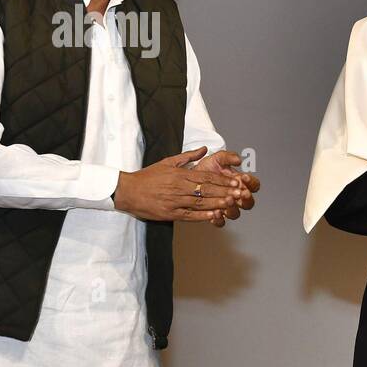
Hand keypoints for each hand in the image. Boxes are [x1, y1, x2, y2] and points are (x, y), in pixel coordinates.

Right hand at [114, 146, 242, 223]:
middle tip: (240, 193)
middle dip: (225, 191)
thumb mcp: (167, 162)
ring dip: (217, 203)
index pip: (206, 177)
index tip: (236, 181)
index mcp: (180, 175)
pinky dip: (202, 216)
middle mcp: (179, 188)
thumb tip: (205, 149)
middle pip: (206, 190)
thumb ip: (188, 157)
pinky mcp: (170, 214)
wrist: (127, 191)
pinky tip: (214, 216)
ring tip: (231, 203)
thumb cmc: (147, 176)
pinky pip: (189, 216)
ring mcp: (175, 202)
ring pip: (200, 203)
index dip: (223, 180)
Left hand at [192, 149, 260, 223]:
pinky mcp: (216, 215)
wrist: (188, 179)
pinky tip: (216, 212)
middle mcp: (235, 197)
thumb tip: (238, 159)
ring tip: (227, 201)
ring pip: (236, 213)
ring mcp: (226, 207)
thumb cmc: (205, 170)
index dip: (251, 182)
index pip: (253, 185)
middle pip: (248, 203)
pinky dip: (219, 219)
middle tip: (241, 193)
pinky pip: (221, 222)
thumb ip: (228, 157)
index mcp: (240, 184)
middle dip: (246, 198)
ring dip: (233, 208)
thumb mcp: (216, 159)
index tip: (244, 178)